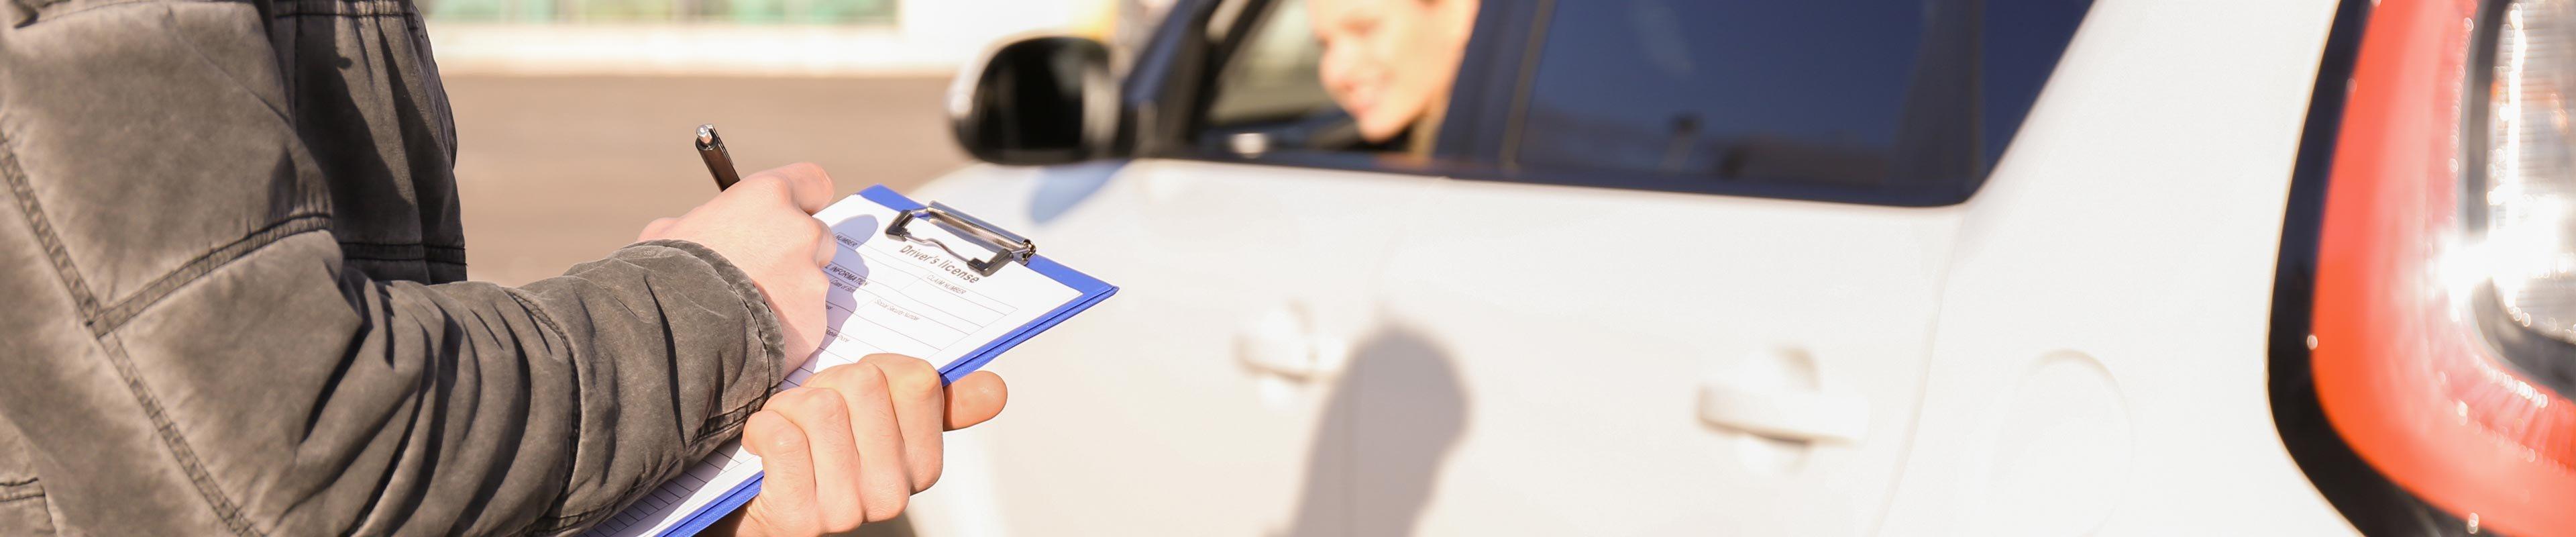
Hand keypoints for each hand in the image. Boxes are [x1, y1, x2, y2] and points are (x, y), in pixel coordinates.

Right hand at [638, 163, 836, 368]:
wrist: (675, 334)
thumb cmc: (665, 275)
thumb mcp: (673, 232)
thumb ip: (708, 220)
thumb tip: (712, 223)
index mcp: (768, 196)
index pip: (813, 183)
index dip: (803, 200)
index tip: (793, 213)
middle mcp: (800, 231)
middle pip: (817, 235)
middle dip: (796, 251)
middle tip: (763, 271)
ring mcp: (812, 278)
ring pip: (811, 281)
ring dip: (790, 292)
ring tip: (748, 310)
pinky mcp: (815, 320)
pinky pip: (807, 320)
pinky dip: (787, 328)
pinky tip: (754, 334)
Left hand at [711, 355, 1008, 535]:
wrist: (761, 508)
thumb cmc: (818, 453)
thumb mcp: (880, 419)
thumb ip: (938, 402)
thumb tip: (996, 388)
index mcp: (924, 466)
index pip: (917, 379)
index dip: (875, 370)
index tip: (857, 394)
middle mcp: (893, 494)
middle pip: (865, 385)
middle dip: (828, 385)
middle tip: (816, 415)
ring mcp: (848, 509)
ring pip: (821, 408)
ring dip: (790, 406)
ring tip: (790, 430)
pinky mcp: (799, 516)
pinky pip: (782, 436)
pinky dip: (763, 427)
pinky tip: (765, 446)